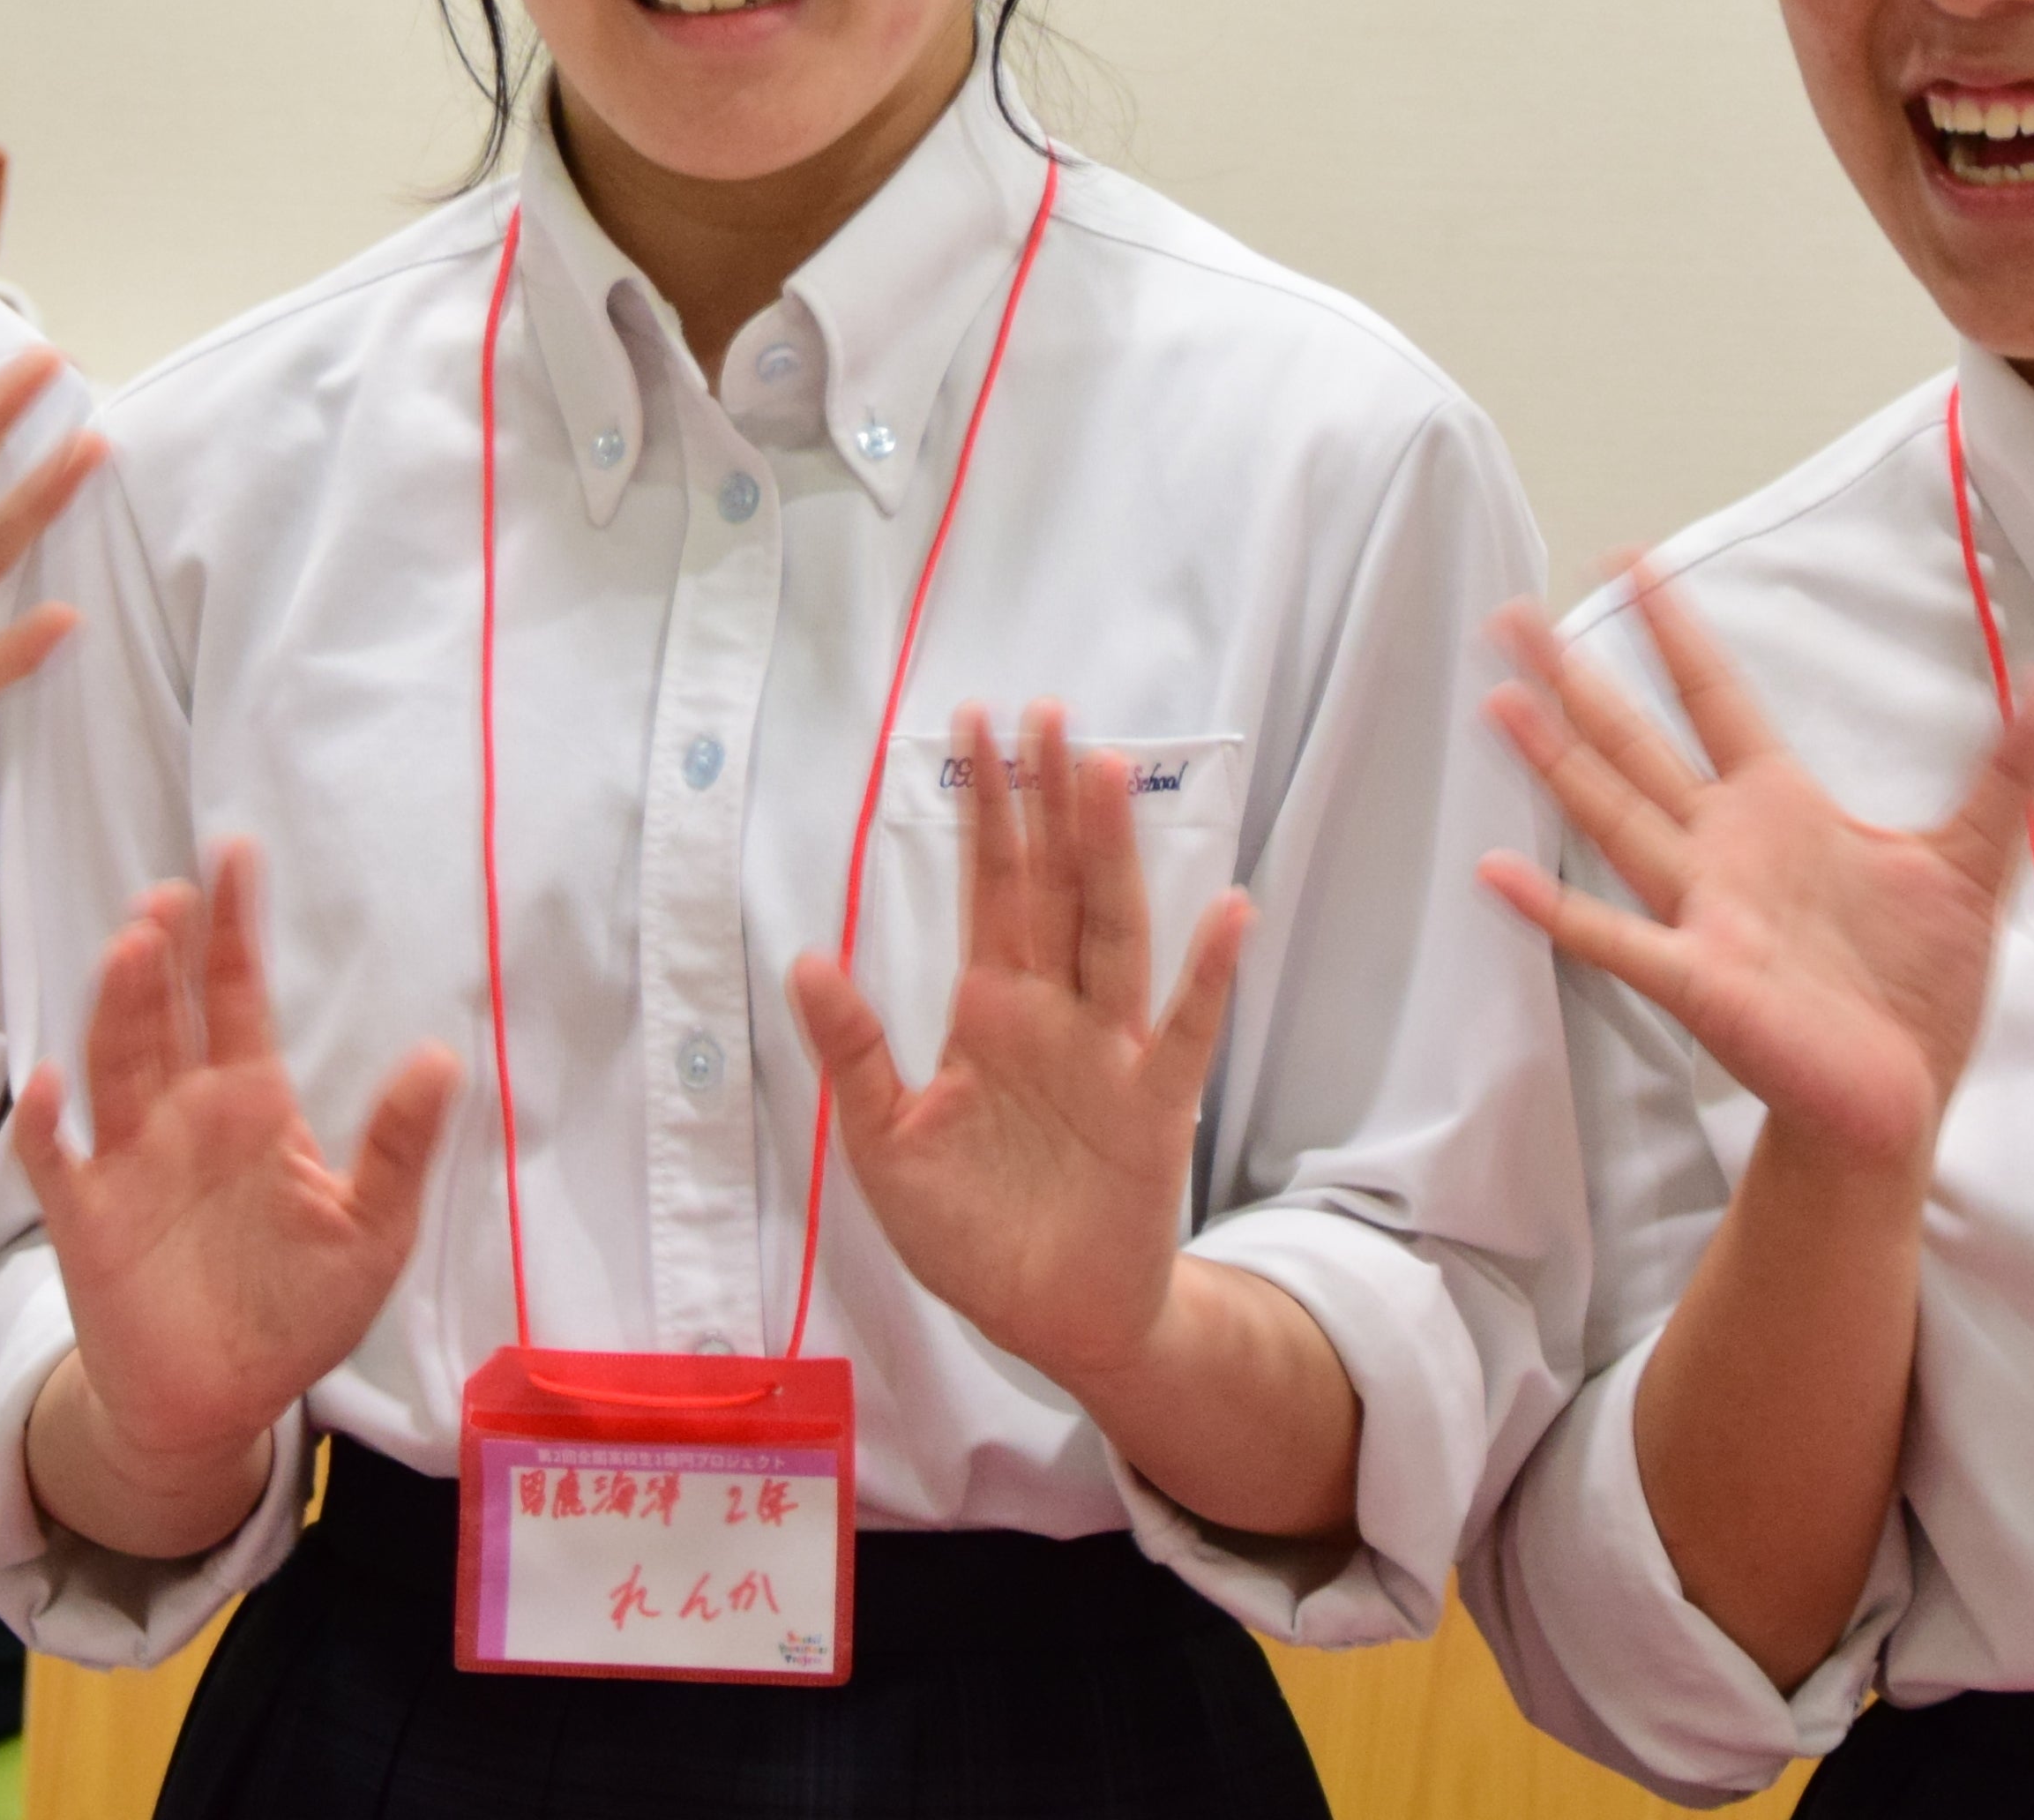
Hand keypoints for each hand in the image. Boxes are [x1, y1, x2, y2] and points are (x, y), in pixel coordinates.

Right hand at [17, 840, 457, 1485]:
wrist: (221, 1404)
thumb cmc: (295, 1309)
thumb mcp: (372, 1232)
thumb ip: (400, 1147)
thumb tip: (441, 1056)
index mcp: (251, 1103)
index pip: (237, 995)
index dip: (233, 929)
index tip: (235, 853)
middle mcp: (183, 1114)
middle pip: (166, 1013)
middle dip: (164, 952)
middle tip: (169, 896)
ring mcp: (127, 1161)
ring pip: (114, 1065)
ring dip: (117, 1008)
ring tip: (132, 949)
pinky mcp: (87, 1220)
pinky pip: (57, 1161)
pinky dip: (44, 1122)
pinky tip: (49, 1082)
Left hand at [786, 701, 1245, 1392]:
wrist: (1048, 1321)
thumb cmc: (970, 1230)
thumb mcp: (886, 1145)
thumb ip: (855, 1051)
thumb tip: (807, 956)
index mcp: (988, 1011)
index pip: (987, 888)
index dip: (982, 812)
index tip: (973, 725)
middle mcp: (1054, 1013)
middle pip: (1052, 887)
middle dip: (1045, 802)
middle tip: (1043, 712)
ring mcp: (1109, 1053)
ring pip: (1113, 933)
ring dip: (1109, 857)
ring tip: (1104, 775)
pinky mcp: (1155, 1109)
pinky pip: (1185, 1032)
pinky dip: (1207, 976)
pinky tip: (1226, 912)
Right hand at [1478, 569, 2033, 1175]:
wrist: (1898, 1100)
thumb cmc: (1916, 990)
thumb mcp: (1972, 865)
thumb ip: (2008, 775)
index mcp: (1780, 811)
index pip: (1717, 700)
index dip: (1676, 634)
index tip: (1633, 563)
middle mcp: (1725, 851)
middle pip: (1636, 745)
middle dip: (1576, 681)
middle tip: (1512, 619)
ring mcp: (1704, 912)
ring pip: (1616, 818)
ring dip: (1556, 763)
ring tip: (1500, 703)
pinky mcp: (1701, 980)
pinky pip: (1617, 940)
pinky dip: (1555, 910)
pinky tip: (1497, 875)